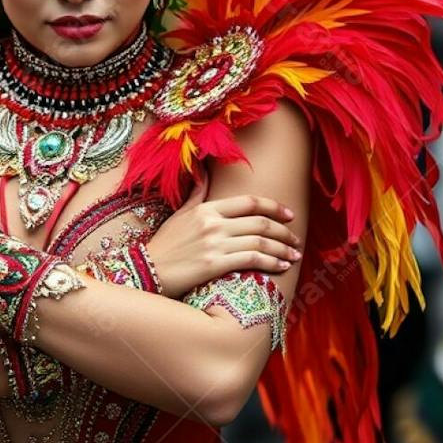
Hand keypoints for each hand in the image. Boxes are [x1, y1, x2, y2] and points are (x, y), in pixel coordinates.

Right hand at [144, 179, 301, 297]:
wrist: (146, 270)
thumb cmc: (164, 244)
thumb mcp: (180, 214)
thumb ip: (197, 194)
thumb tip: (204, 171)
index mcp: (207, 208)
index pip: (250, 202)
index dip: (274, 207)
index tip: (289, 215)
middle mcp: (214, 223)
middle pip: (260, 223)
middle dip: (284, 232)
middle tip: (296, 240)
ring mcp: (215, 243)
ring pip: (261, 242)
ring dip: (282, 250)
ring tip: (294, 256)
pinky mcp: (215, 264)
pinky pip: (252, 260)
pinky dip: (271, 263)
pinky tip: (281, 267)